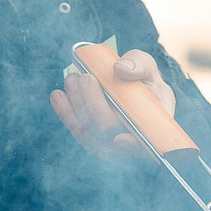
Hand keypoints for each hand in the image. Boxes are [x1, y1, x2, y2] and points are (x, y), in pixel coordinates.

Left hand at [49, 49, 173, 158]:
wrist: (126, 84)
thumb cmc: (142, 78)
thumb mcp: (147, 67)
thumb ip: (139, 64)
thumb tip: (120, 70)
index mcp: (153, 126)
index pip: (145, 145)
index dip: (131, 146)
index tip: (118, 138)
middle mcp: (129, 139)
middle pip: (108, 131)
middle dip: (93, 103)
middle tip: (88, 77)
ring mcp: (107, 140)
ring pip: (87, 131)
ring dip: (76, 103)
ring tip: (74, 78)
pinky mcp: (89, 135)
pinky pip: (75, 128)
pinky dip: (64, 111)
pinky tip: (58, 95)